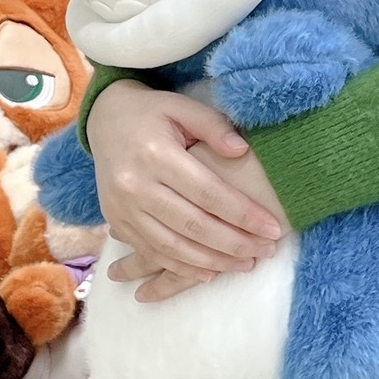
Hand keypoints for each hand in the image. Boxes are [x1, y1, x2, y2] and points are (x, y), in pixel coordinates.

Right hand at [87, 81, 286, 299]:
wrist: (106, 119)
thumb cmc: (154, 112)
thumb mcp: (183, 106)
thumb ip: (214, 127)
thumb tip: (242, 152)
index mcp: (156, 154)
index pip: (208, 193)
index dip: (243, 214)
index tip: (272, 228)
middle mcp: (135, 185)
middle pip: (193, 225)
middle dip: (234, 243)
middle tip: (267, 250)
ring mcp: (122, 208)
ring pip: (172, 246)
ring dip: (213, 261)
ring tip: (245, 264)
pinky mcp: (116, 220)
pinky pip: (151, 252)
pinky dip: (181, 266)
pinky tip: (210, 271)